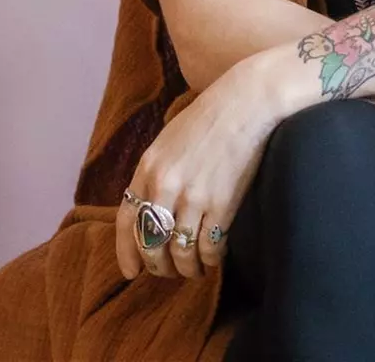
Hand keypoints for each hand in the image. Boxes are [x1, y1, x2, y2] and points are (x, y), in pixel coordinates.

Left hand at [114, 51, 278, 282]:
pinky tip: (214, 258)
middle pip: (152, 243)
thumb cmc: (210, 117)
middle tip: (168, 272)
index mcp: (148, 168)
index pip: (127, 221)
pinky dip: (211, 260)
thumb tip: (151, 206)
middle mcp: (165, 186)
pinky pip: (209, 247)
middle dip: (158, 266)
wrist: (247, 102)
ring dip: (186, 268)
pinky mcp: (221, 203)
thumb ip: (156, 171)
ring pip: (180, 252)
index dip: (127, 252)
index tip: (132, 272)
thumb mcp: (169, 139)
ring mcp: (193, 196)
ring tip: (195, 270)